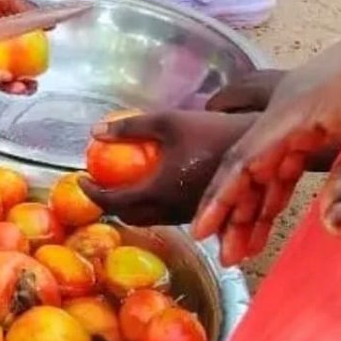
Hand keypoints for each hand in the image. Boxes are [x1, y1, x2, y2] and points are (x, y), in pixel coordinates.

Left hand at [0, 0, 38, 94]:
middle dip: (23, 83)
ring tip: (22, 86)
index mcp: (6, 32)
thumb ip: (25, 10)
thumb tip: (50, 24)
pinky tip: (5, 75)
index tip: (43, 68)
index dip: (33, 64)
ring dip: (10, 85)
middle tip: (32, 85)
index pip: (23, 53)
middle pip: (11, 70)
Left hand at [79, 110, 255, 226]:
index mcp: (159, 191)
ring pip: (150, 219)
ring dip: (132, 206)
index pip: (114, 203)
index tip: (81, 181)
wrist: (258, 147)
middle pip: (130, 217)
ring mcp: (189, 217)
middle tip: (100, 184)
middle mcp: (171, 211)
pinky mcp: (203, 215)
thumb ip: (129, 127)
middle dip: (110, 204)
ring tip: (124, 184)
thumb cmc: (211, 130)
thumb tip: (94, 131)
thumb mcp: (167, 121)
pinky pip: (169, 216)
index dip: (92, 194)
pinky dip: (153, 206)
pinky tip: (154, 185)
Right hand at [193, 0, 340, 264]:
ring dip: (254, 204)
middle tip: (227, 256)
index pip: (243, 162)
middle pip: (248, 167)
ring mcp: (298, 113)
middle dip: (235, 212)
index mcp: (291, 112)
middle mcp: (284, 112)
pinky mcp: (314, 116)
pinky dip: (276, 187)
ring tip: (244, 248)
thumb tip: (333, 228)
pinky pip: (285, 157)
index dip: (220, 199)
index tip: (201, 231)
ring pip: (265, 166)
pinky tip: (269, 214)